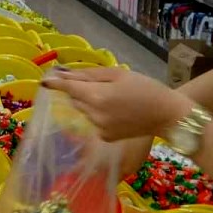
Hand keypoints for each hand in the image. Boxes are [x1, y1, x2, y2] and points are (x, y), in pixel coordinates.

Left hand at [41, 66, 193, 141]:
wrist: (167, 115)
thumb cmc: (145, 88)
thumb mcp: (118, 74)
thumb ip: (90, 74)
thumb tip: (67, 74)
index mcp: (97, 96)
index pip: (69, 88)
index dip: (56, 83)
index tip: (44, 80)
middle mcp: (94, 115)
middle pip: (76, 98)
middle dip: (79, 89)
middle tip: (97, 83)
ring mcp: (99, 128)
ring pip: (83, 110)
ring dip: (89, 101)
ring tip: (112, 96)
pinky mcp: (105, 137)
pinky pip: (93, 121)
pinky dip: (98, 113)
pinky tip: (117, 110)